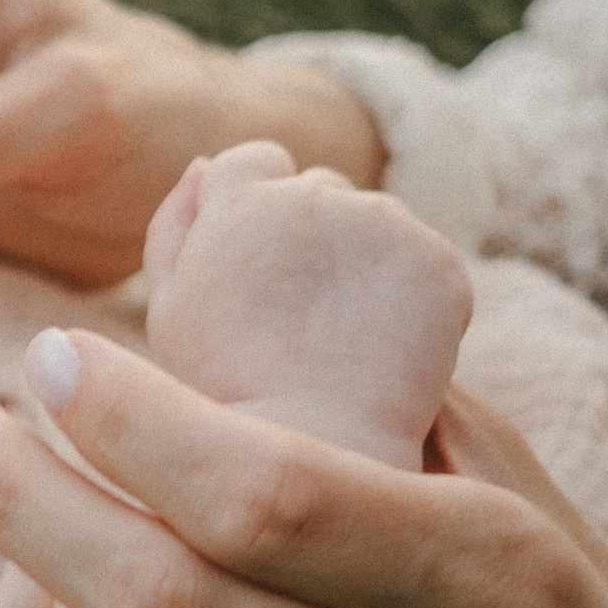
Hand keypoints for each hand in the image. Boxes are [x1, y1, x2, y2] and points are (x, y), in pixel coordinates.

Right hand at [140, 141, 470, 467]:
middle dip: (311, 234)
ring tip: (340, 334)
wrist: (314, 447)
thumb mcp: (169, 306)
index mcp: (243, 199)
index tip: (258, 268)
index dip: (252, 211)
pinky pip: (422, 258)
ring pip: (375, 221)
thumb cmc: (226, 388)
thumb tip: (204, 166)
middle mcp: (317, 195)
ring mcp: (386, 225)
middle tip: (299, 313)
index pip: (256, 160)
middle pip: (319, 188)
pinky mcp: (438, 262)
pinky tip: (383, 343)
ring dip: (362, 260)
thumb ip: (175, 226)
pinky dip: (410, 292)